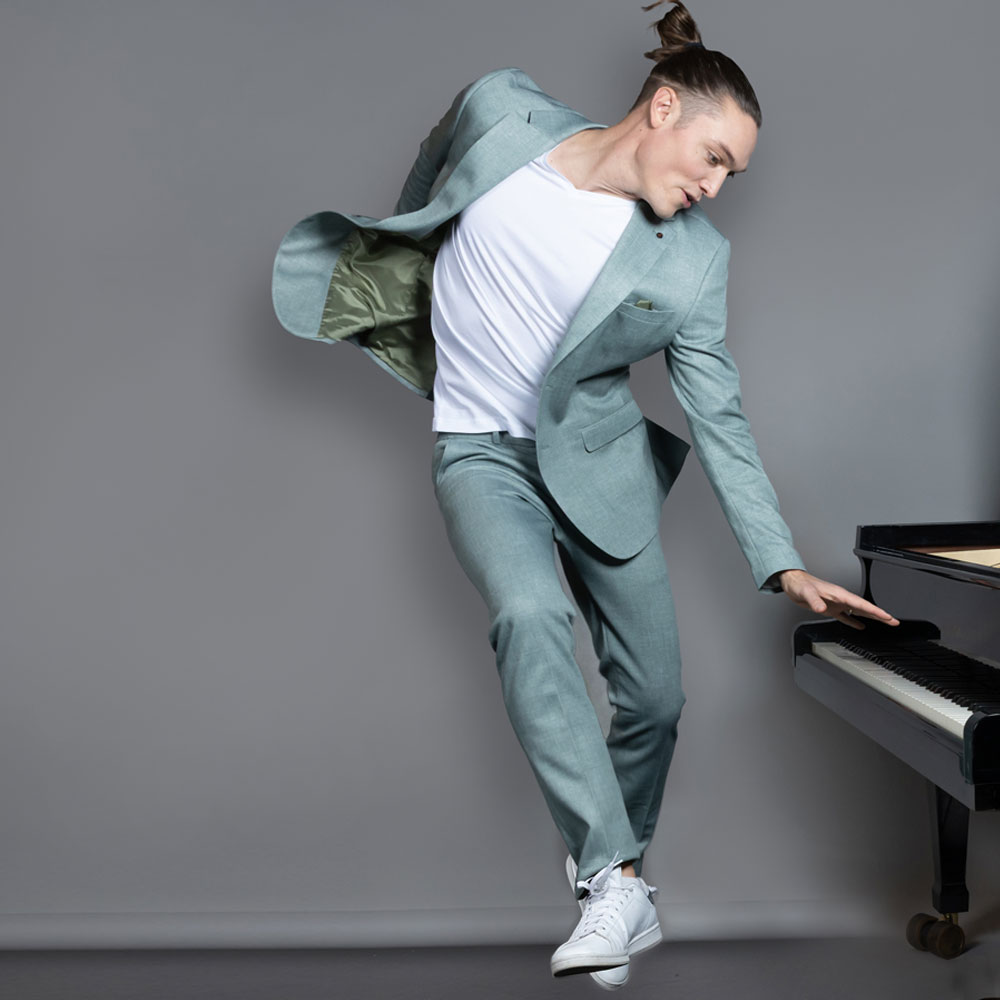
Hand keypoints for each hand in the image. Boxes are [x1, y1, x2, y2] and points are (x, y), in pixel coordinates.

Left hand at [777, 569, 899, 629]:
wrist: (793, 583)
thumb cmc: (799, 585)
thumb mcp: (806, 592)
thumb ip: (814, 600)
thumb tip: (822, 609)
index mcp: (839, 594)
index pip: (861, 604)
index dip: (875, 611)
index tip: (887, 616)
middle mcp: (841, 599)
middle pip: (865, 608)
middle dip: (880, 615)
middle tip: (894, 622)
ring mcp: (837, 604)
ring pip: (858, 612)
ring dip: (871, 618)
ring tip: (885, 623)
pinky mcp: (830, 608)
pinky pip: (845, 616)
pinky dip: (854, 622)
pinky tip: (860, 626)